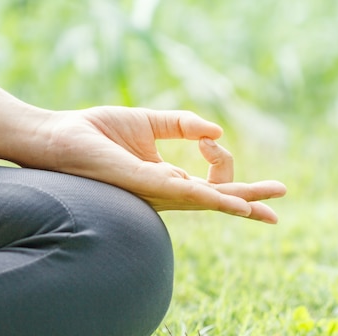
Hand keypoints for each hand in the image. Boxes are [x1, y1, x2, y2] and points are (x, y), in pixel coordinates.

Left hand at [27, 106, 285, 222]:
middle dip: (249, 199)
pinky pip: (185, 194)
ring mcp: (155, 192)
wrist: (57, 139)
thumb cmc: (94, 133)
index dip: (223, 158)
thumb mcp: (147, 122)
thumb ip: (180, 124)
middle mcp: (164, 191)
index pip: (211, 180)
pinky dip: (214, 199)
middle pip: (216, 198)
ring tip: (269, 210)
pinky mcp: (143, 184)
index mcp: (166, 178)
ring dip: (240, 204)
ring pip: (207, 201)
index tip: (207, 137)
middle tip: (280, 201)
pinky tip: (236, 205)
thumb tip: (216, 132)